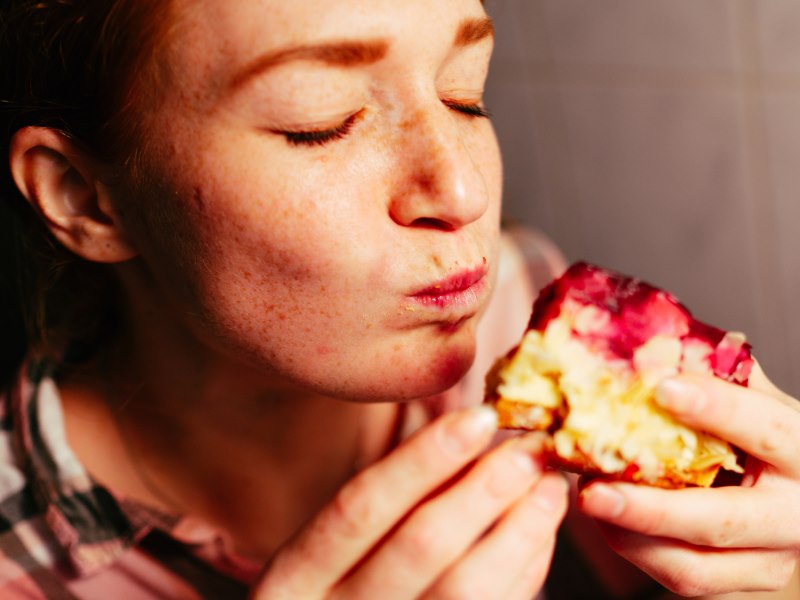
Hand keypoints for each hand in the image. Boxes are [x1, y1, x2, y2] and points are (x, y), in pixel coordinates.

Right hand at [251, 406, 568, 599]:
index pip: (360, 506)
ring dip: (519, 532)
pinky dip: (524, 573)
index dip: (422, 460)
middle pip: (419, 546)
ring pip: (465, 592)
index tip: (480, 418)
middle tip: (531, 449)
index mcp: (294, 576)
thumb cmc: (336, 591)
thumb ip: (386, 503)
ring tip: (551, 488)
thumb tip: (467, 434)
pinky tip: (540, 536)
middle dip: (484, 490)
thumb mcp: (332, 551)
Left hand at [577, 363, 799, 596]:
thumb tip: (648, 344)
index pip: (765, 429)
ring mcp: (769, 561)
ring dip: (629, 534)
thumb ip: (713, 374)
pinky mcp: (739, 587)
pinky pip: (679, 578)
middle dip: (650, 510)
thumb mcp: (752, 398)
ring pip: (693, 567)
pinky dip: (633, 548)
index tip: (663, 389)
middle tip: (592, 491)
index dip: (717, 409)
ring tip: (589, 498)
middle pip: (720, 522)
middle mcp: (795, 517)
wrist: (795, 491)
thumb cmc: (763, 435)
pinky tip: (606, 517)